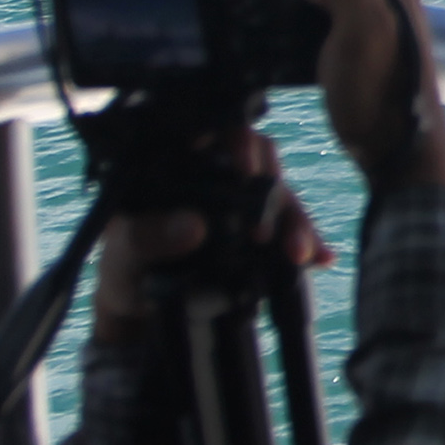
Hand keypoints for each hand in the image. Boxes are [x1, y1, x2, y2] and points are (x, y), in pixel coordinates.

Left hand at [88, 125, 330, 342]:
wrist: (144, 313)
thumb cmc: (126, 269)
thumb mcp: (124, 254)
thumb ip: (147, 237)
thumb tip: (192, 227)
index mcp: (177, 162)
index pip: (216, 131)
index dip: (238, 142)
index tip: (247, 172)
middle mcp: (216, 172)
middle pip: (260, 160)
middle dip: (272, 193)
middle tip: (264, 234)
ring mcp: (242, 201)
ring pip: (281, 193)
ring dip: (296, 222)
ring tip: (299, 254)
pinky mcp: (261, 229)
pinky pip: (291, 226)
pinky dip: (309, 241)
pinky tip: (320, 257)